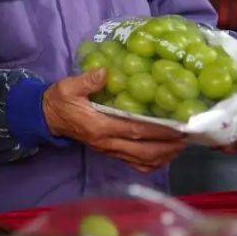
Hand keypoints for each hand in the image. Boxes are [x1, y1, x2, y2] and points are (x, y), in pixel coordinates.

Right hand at [43, 69, 186, 172]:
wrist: (47, 117)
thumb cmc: (59, 101)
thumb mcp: (68, 87)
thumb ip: (88, 81)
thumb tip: (107, 72)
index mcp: (99, 127)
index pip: (134, 131)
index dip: (158, 131)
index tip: (179, 127)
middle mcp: (107, 143)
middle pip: (144, 151)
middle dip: (169, 147)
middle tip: (189, 138)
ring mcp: (109, 151)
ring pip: (142, 161)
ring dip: (164, 156)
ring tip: (181, 145)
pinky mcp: (110, 153)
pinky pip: (135, 163)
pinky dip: (153, 162)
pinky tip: (164, 153)